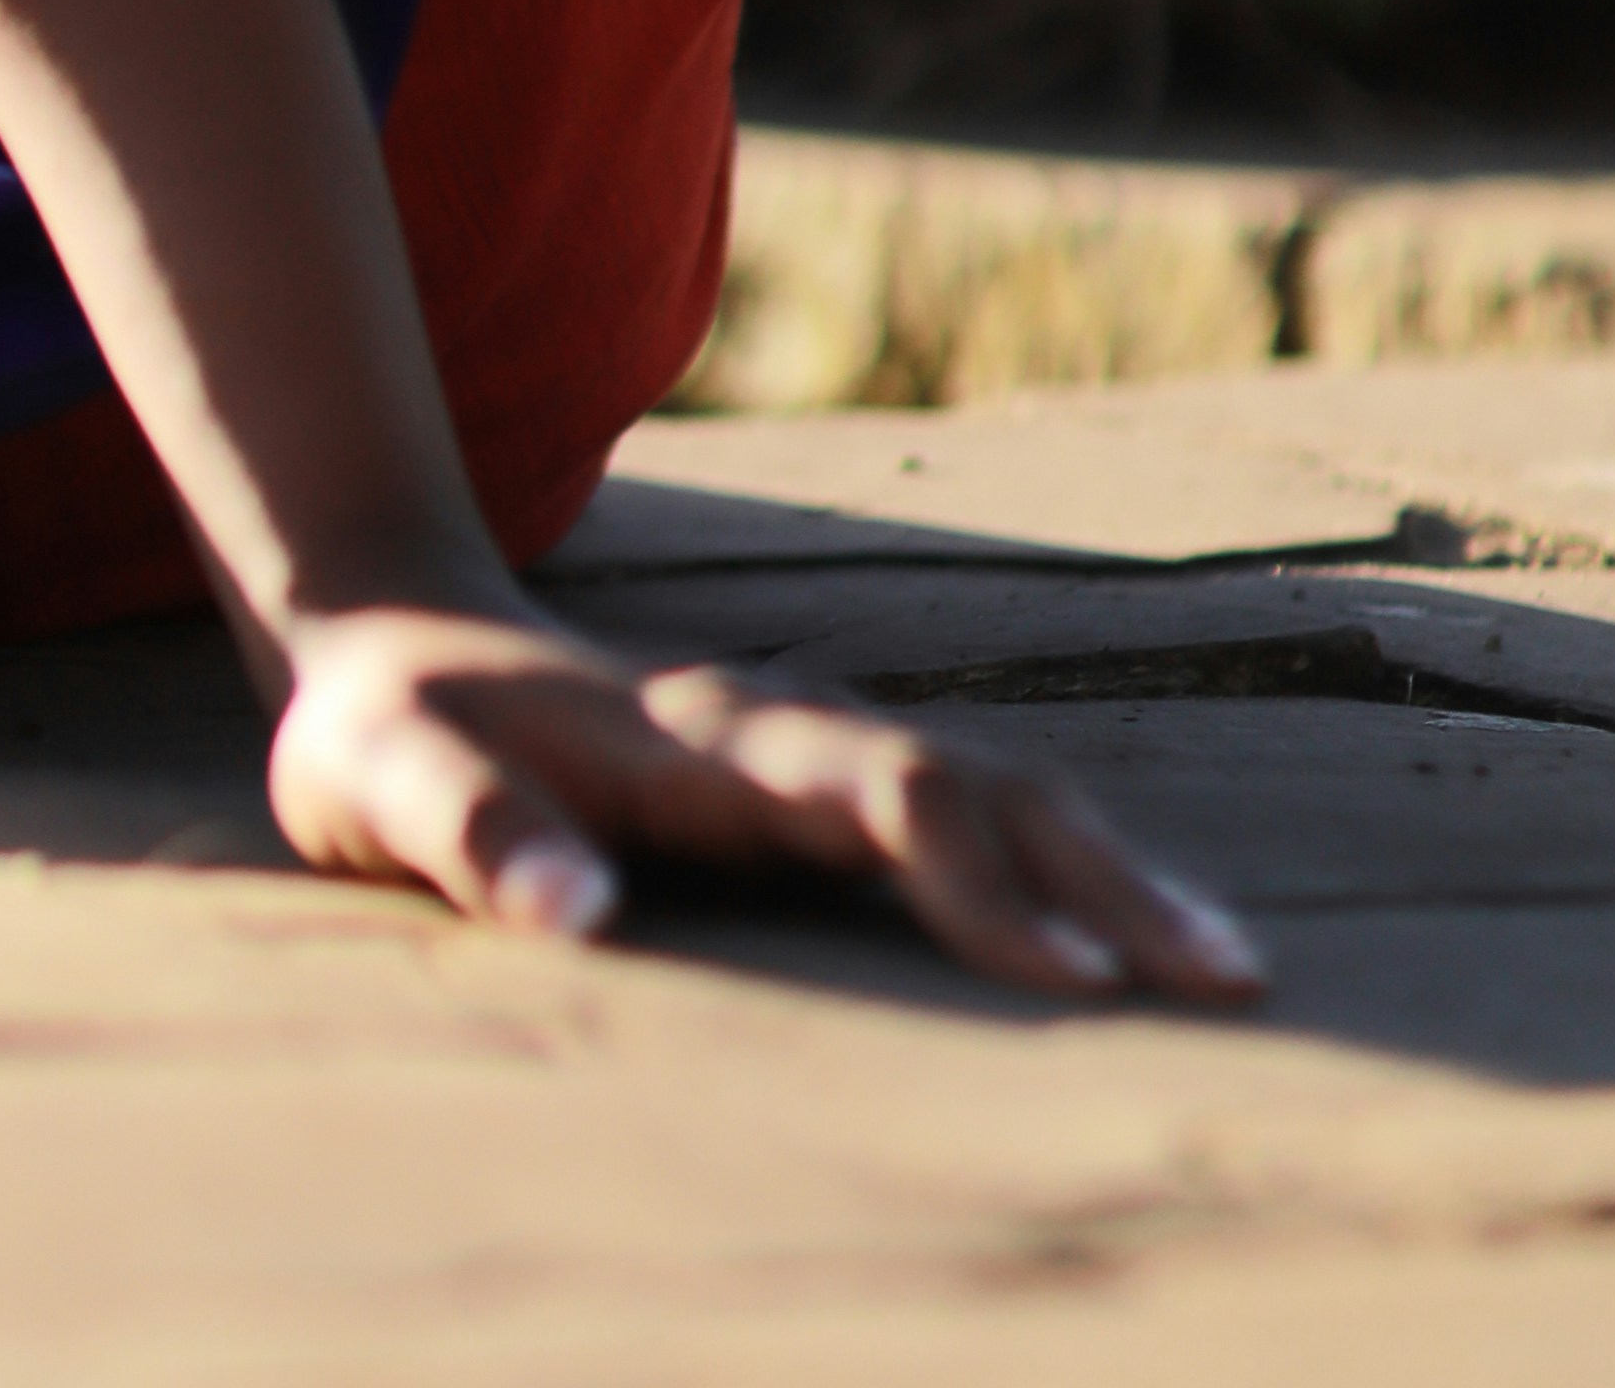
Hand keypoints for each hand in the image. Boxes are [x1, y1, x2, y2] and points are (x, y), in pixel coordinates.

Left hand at [266, 600, 1268, 1003]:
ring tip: (1229, 962)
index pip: (874, 799)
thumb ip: (472, 839)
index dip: (977, 884)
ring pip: (991, 784)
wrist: (384, 634)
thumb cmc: (381, 735)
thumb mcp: (383, 784)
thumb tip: (578, 915)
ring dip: (1106, 867)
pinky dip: (1057, 864)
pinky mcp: (804, 778)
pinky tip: (1124, 933)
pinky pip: (961, 811)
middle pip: (976, 782)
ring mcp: (799, 746)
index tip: (1075, 981)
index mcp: (698, 740)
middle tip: (1233, 980)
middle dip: (1104, 876)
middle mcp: (774, 730)